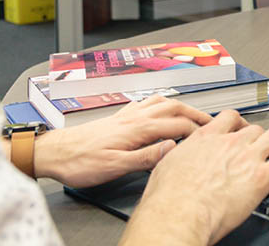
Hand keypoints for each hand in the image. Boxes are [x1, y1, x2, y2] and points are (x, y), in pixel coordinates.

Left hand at [33, 95, 211, 186]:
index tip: (212, 137)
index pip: (177, 125)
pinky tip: (160, 106)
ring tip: (193, 111)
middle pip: (173, 107)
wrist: (56, 152)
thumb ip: (146, 156)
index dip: (198, 131)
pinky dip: (161, 102)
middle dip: (195, 112)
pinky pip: (146, 102)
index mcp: (136, 128)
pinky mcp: (118, 117)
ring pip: (160, 101)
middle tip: (211, 121)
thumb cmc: (80, 162)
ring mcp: (126, 114)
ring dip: (180, 104)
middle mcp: (133, 117)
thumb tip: (172, 147)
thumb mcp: (115, 166)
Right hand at [120, 110, 268, 245]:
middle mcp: (230, 143)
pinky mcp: (262, 177)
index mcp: (206, 138)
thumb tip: (172, 158)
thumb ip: (178, 157)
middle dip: (260, 137)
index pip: (229, 118)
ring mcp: (248, 157)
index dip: (239, 122)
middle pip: (255, 128)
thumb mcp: (168, 165)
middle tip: (262, 146)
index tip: (241, 128)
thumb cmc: (170, 196)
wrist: (180, 212)